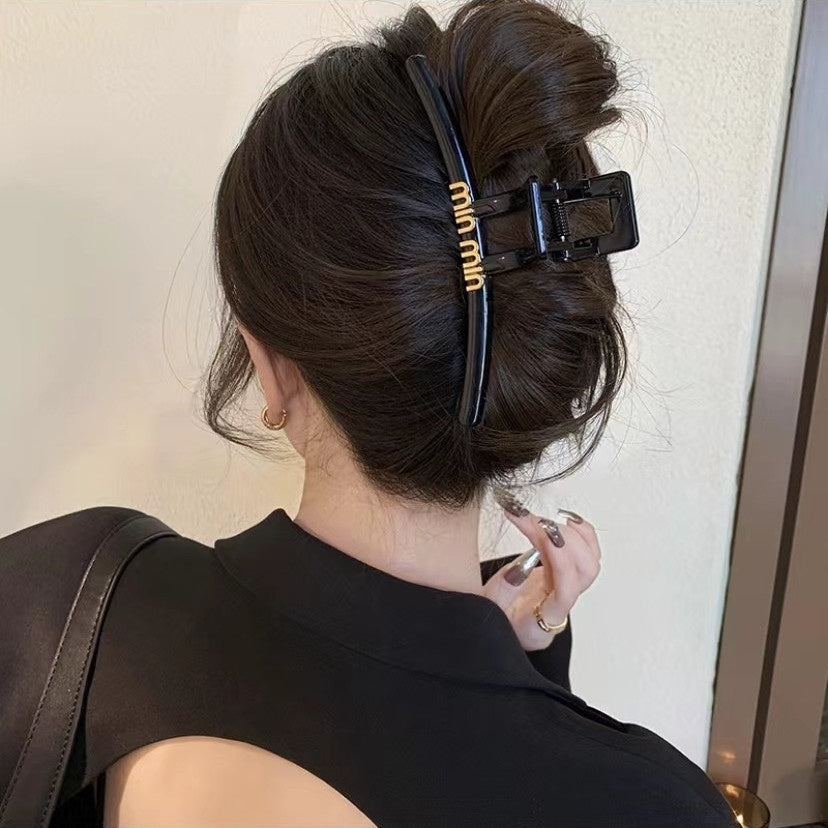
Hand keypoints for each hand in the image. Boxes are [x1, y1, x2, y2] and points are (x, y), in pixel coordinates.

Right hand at [482, 494, 601, 651]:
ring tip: (542, 519)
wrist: (507, 625)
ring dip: (571, 532)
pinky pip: (585, 551)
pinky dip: (576, 531)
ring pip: (590, 559)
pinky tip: (559, 520)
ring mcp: (569, 586)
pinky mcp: (567, 572)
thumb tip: (518, 568)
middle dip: (565, 539)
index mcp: (546, 619)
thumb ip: (502, 591)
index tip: (542, 535)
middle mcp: (564, 604)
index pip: (566, 593)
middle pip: (586, 571)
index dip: (559, 561)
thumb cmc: (500, 620)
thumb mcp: (489, 608)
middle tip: (537, 522)